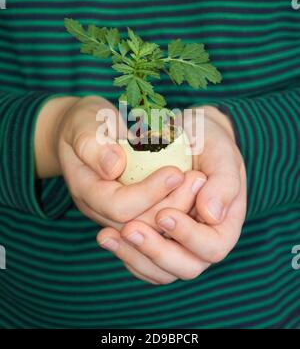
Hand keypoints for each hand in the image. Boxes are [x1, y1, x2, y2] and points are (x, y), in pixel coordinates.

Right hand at [35, 95, 200, 226]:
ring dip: (178, 207)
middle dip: (171, 203)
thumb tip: (114, 167)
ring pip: (151, 225)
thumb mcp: (84, 124)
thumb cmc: (84, 123)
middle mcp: (100, 209)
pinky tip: (193, 189)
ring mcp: (115, 212)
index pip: (119, 206)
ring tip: (199, 182)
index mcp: (86, 190)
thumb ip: (93, 145)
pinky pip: (155, 218)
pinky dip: (176, 206)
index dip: (148, 193)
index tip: (175, 172)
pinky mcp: (132, 208)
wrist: (83, 131)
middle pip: (139, 222)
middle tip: (197, 179)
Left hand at [97, 106, 245, 283]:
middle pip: (186, 267)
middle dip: (157, 251)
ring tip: (108, 236)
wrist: (188, 138)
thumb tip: (211, 215)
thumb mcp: (221, 153)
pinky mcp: (158, 240)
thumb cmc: (208, 142)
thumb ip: (223, 183)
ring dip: (135, 255)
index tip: (164, 214)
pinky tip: (107, 237)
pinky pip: (143, 261)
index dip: (188, 236)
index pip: (212, 247)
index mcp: (225, 224)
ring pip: (160, 271)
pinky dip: (126, 252)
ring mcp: (179, 244)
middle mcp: (203, 240)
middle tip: (130, 229)